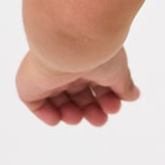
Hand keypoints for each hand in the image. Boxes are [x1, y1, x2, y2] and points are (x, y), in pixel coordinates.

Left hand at [16, 47, 139, 127]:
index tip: (115, 107)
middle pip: (79, 94)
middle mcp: (68, 65)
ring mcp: (48, 74)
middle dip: (92, 109)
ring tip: (81, 118)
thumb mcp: (118, 71)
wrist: (68, 45)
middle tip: (100, 120)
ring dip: (72, 114)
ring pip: (58, 100)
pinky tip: (58, 119)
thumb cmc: (96, 51)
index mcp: (88, 59)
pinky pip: (34, 102)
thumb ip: (124, 85)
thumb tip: (133, 95)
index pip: (96, 83)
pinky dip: (46, 113)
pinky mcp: (30, 83)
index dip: (107, 98)